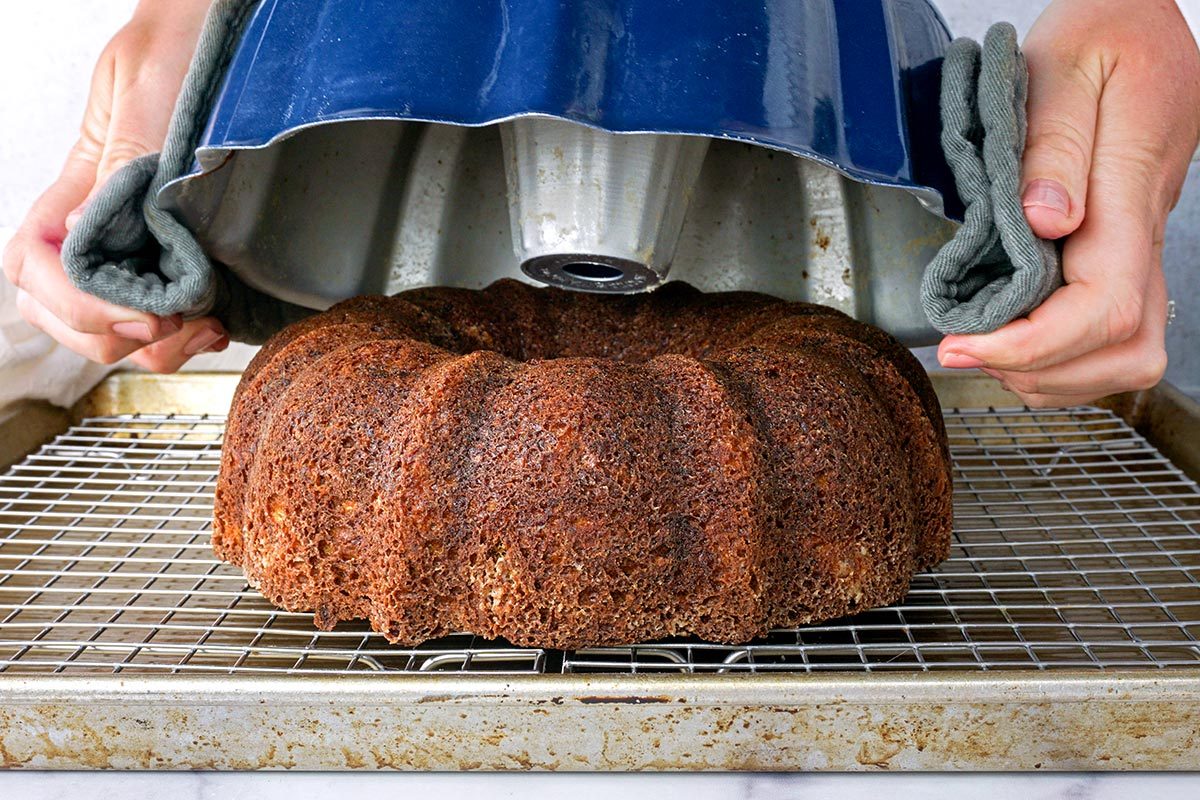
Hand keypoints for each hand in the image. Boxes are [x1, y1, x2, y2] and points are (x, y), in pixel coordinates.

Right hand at [2, 0, 226, 372]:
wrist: (232, 30)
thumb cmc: (185, 45)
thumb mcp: (147, 95)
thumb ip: (121, 162)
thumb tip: (93, 231)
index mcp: (80, 185)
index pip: (34, 263)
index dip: (68, 302)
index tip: (130, 310)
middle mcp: (103, 221)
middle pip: (62, 310)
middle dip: (108, 337)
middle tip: (170, 328)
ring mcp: (141, 240)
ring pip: (111, 323)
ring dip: (149, 346)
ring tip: (199, 329)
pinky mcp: (186, 250)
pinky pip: (163, 311)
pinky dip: (181, 335)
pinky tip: (213, 323)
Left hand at [937, 0, 1199, 406]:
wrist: (1138, 19)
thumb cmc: (1103, 33)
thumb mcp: (1067, 68)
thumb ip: (1054, 146)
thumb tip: (1044, 221)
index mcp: (1128, 194)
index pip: (1103, 307)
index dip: (1031, 345)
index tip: (960, 343)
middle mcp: (1141, 235)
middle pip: (1125, 351)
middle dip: (1039, 370)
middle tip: (965, 346)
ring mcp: (1137, 251)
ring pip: (1125, 357)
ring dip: (1048, 373)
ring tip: (982, 343)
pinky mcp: (1121, 255)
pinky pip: (1108, 337)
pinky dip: (1056, 356)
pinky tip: (1008, 330)